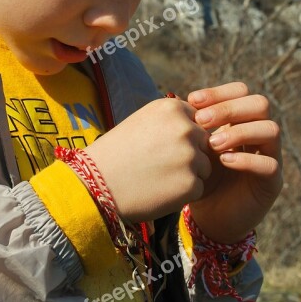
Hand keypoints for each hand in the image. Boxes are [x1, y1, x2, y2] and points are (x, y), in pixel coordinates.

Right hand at [85, 98, 211, 222]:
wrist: (96, 184)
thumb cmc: (117, 153)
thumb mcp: (142, 121)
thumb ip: (171, 120)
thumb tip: (200, 122)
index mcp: (172, 108)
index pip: (197, 121)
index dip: (182, 137)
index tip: (161, 146)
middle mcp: (185, 128)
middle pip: (205, 143)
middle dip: (189, 155)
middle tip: (159, 165)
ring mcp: (190, 156)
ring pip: (205, 167)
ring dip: (188, 174)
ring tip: (158, 177)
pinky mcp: (191, 184)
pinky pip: (198, 188)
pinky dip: (183, 194)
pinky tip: (159, 191)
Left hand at [186, 82, 282, 243]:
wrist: (208, 217)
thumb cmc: (198, 177)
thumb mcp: (192, 147)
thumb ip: (190, 125)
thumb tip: (174, 98)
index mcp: (242, 121)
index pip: (242, 92)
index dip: (219, 92)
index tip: (192, 100)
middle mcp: (260, 134)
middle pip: (260, 104)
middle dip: (229, 109)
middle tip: (201, 120)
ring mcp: (270, 157)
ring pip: (271, 130)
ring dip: (239, 132)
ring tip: (212, 144)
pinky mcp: (273, 183)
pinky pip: (270, 164)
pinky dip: (247, 160)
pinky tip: (224, 161)